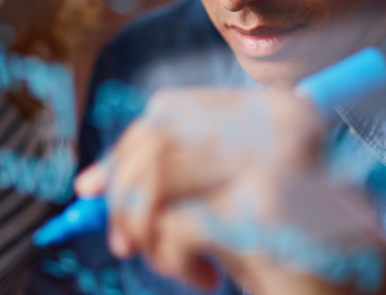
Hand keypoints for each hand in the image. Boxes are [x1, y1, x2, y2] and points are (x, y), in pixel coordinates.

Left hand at [75, 87, 385, 294]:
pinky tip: (204, 278)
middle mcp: (275, 121)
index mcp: (273, 109)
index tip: (91, 188)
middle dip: (121, 195)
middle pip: (155, 140)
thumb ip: (178, 178)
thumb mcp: (233, 198)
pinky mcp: (262, 207)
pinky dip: (170, 259)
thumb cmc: (294, 249)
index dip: (124, 148)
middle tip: (120, 241)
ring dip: (145, 230)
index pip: (169, 110)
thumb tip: (92, 181)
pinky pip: (172, 224)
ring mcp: (271, 160)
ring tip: (171, 262)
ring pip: (154, 179)